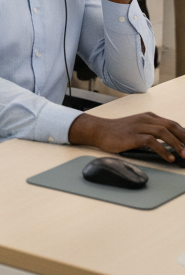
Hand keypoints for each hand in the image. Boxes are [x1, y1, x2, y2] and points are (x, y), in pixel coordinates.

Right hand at [69, 111, 184, 162]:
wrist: (99, 130)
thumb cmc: (118, 132)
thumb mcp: (137, 127)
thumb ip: (152, 131)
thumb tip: (171, 144)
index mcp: (148, 117)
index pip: (172, 124)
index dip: (184, 134)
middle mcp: (145, 119)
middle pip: (171, 126)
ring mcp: (138, 126)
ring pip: (163, 132)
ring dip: (177, 144)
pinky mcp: (132, 135)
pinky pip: (152, 141)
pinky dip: (163, 150)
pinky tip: (169, 157)